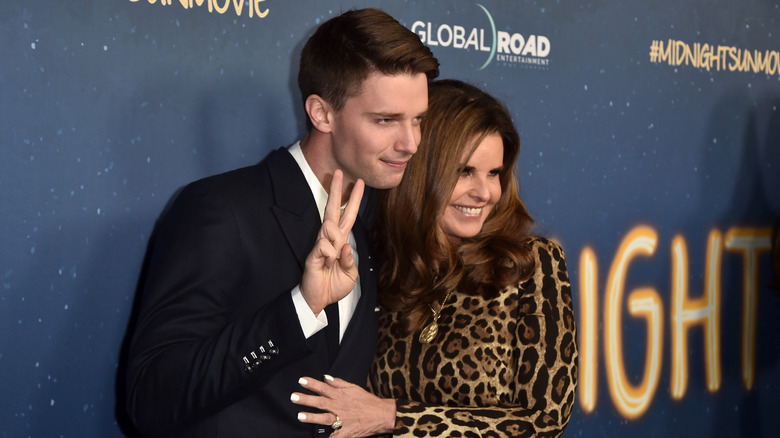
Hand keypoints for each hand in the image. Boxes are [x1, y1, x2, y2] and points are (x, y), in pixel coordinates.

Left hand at [292, 375, 395, 436]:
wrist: (382, 414)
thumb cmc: (368, 401)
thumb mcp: (354, 388)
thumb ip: (339, 383)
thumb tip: (326, 377)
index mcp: (341, 396)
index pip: (324, 388)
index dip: (312, 384)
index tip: (301, 381)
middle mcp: (340, 407)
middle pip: (321, 402)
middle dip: (306, 399)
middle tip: (294, 397)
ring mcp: (343, 420)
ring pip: (325, 418)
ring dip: (312, 417)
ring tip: (300, 416)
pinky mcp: (347, 432)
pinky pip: (336, 437)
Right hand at [300, 170, 364, 314]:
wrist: (319, 300)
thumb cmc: (333, 285)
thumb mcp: (350, 274)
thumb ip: (350, 259)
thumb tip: (345, 246)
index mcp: (340, 241)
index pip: (348, 216)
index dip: (353, 200)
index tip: (359, 183)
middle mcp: (330, 239)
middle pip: (333, 210)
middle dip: (336, 190)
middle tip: (338, 172)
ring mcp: (320, 245)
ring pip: (330, 228)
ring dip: (336, 242)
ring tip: (333, 260)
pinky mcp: (313, 254)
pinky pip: (325, 246)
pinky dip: (330, 256)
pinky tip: (327, 264)